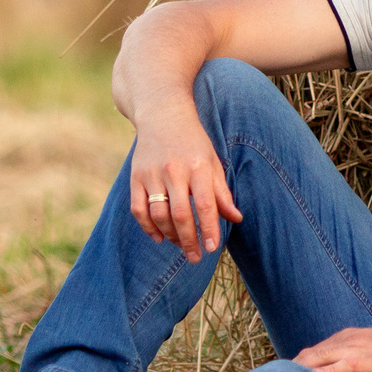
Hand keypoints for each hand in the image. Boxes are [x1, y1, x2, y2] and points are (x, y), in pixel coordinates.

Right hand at [128, 103, 240, 261]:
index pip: (205, 204)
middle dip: (189, 240)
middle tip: (195, 257)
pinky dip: (148, 227)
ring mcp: (152, 174)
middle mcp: (174, 170)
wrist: (163, 114)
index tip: (212, 248)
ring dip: (170, 236)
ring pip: (159, 215)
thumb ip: (221, 192)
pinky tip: (160, 238)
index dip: (209, 228)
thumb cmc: (193, 142)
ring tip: (181, 245)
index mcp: (198, 166)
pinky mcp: (135, 177)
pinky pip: (138, 209)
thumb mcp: (213, 162)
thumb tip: (236, 218)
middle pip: (180, 214)